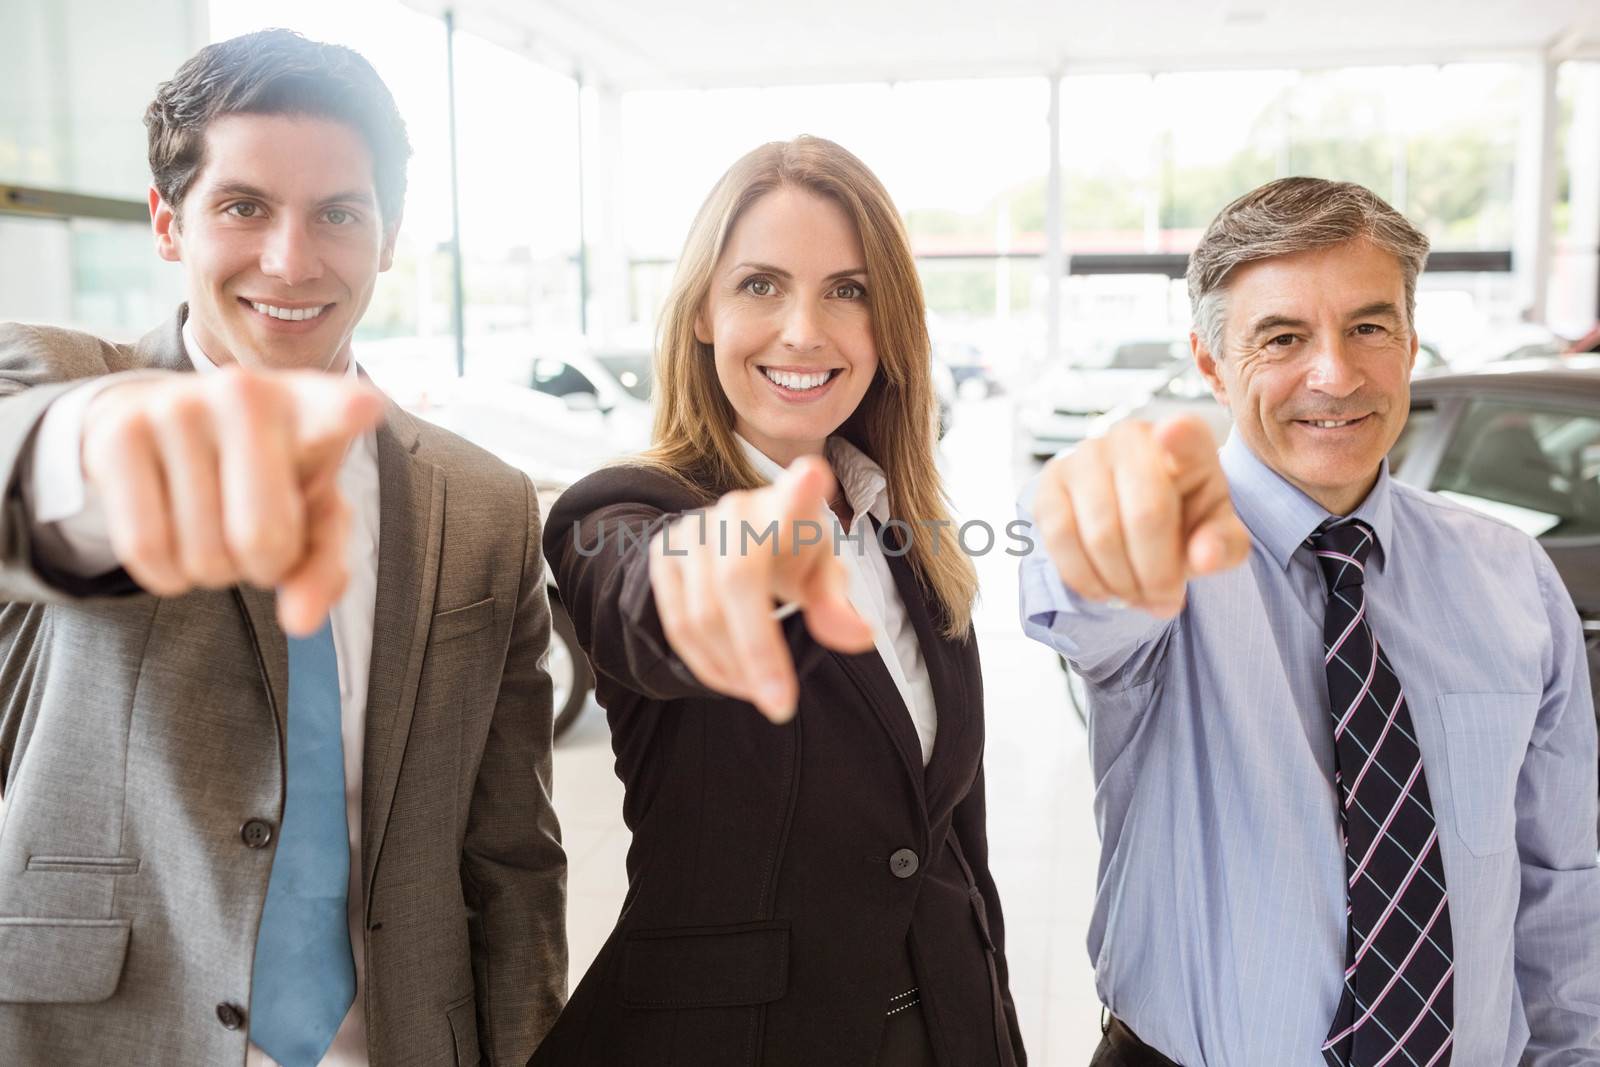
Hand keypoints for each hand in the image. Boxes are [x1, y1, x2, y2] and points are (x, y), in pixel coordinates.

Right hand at [80, 367, 384, 634]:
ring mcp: (178, 406)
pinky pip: (146, 548)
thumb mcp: (309, 514)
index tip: (364, 408)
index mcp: (310, 408)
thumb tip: (300, 622)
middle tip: (255, 539)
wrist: (171, 420)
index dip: (347, 412)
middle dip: (263, 567)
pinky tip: (175, 544)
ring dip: (212, 570)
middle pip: (263, 540)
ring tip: (213, 525)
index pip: (334, 409)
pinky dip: (166, 575)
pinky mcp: (121, 433)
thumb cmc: (264, 474)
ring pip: (203, 554)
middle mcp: (246, 394)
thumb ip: (321, 567)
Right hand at [648, 454, 874, 721]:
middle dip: (758, 651)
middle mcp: (737, 510)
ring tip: (762, 694)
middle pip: (738, 582)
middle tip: (780, 706)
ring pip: (701, 613)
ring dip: (732, 666)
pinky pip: (677, 623)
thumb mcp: (822, 578)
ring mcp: (693, 529)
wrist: (735, 541)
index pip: (798, 493)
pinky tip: (732, 680)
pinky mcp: (664, 553)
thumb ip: (837, 607)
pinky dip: (705, 662)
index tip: (813, 476)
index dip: (802, 488)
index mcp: (791, 506)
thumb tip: (860, 637)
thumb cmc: (791, 557)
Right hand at [1032, 415, 1249, 617]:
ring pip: (1100, 534)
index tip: (1172, 432)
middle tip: (1165, 602)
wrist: (1135, 520)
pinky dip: (1085, 577)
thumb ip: (1224, 546)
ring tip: (1137, 598)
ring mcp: (1084, 455)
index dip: (1177, 434)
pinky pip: (1060, 539)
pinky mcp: (1049, 482)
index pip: (1184, 433)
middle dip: (1157, 575)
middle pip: (1146, 515)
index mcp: (1186, 439)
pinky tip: (1105, 589)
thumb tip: (1204, 558)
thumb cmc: (1185, 523)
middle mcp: (1131, 436)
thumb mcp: (1217, 536)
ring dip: (1121, 583)